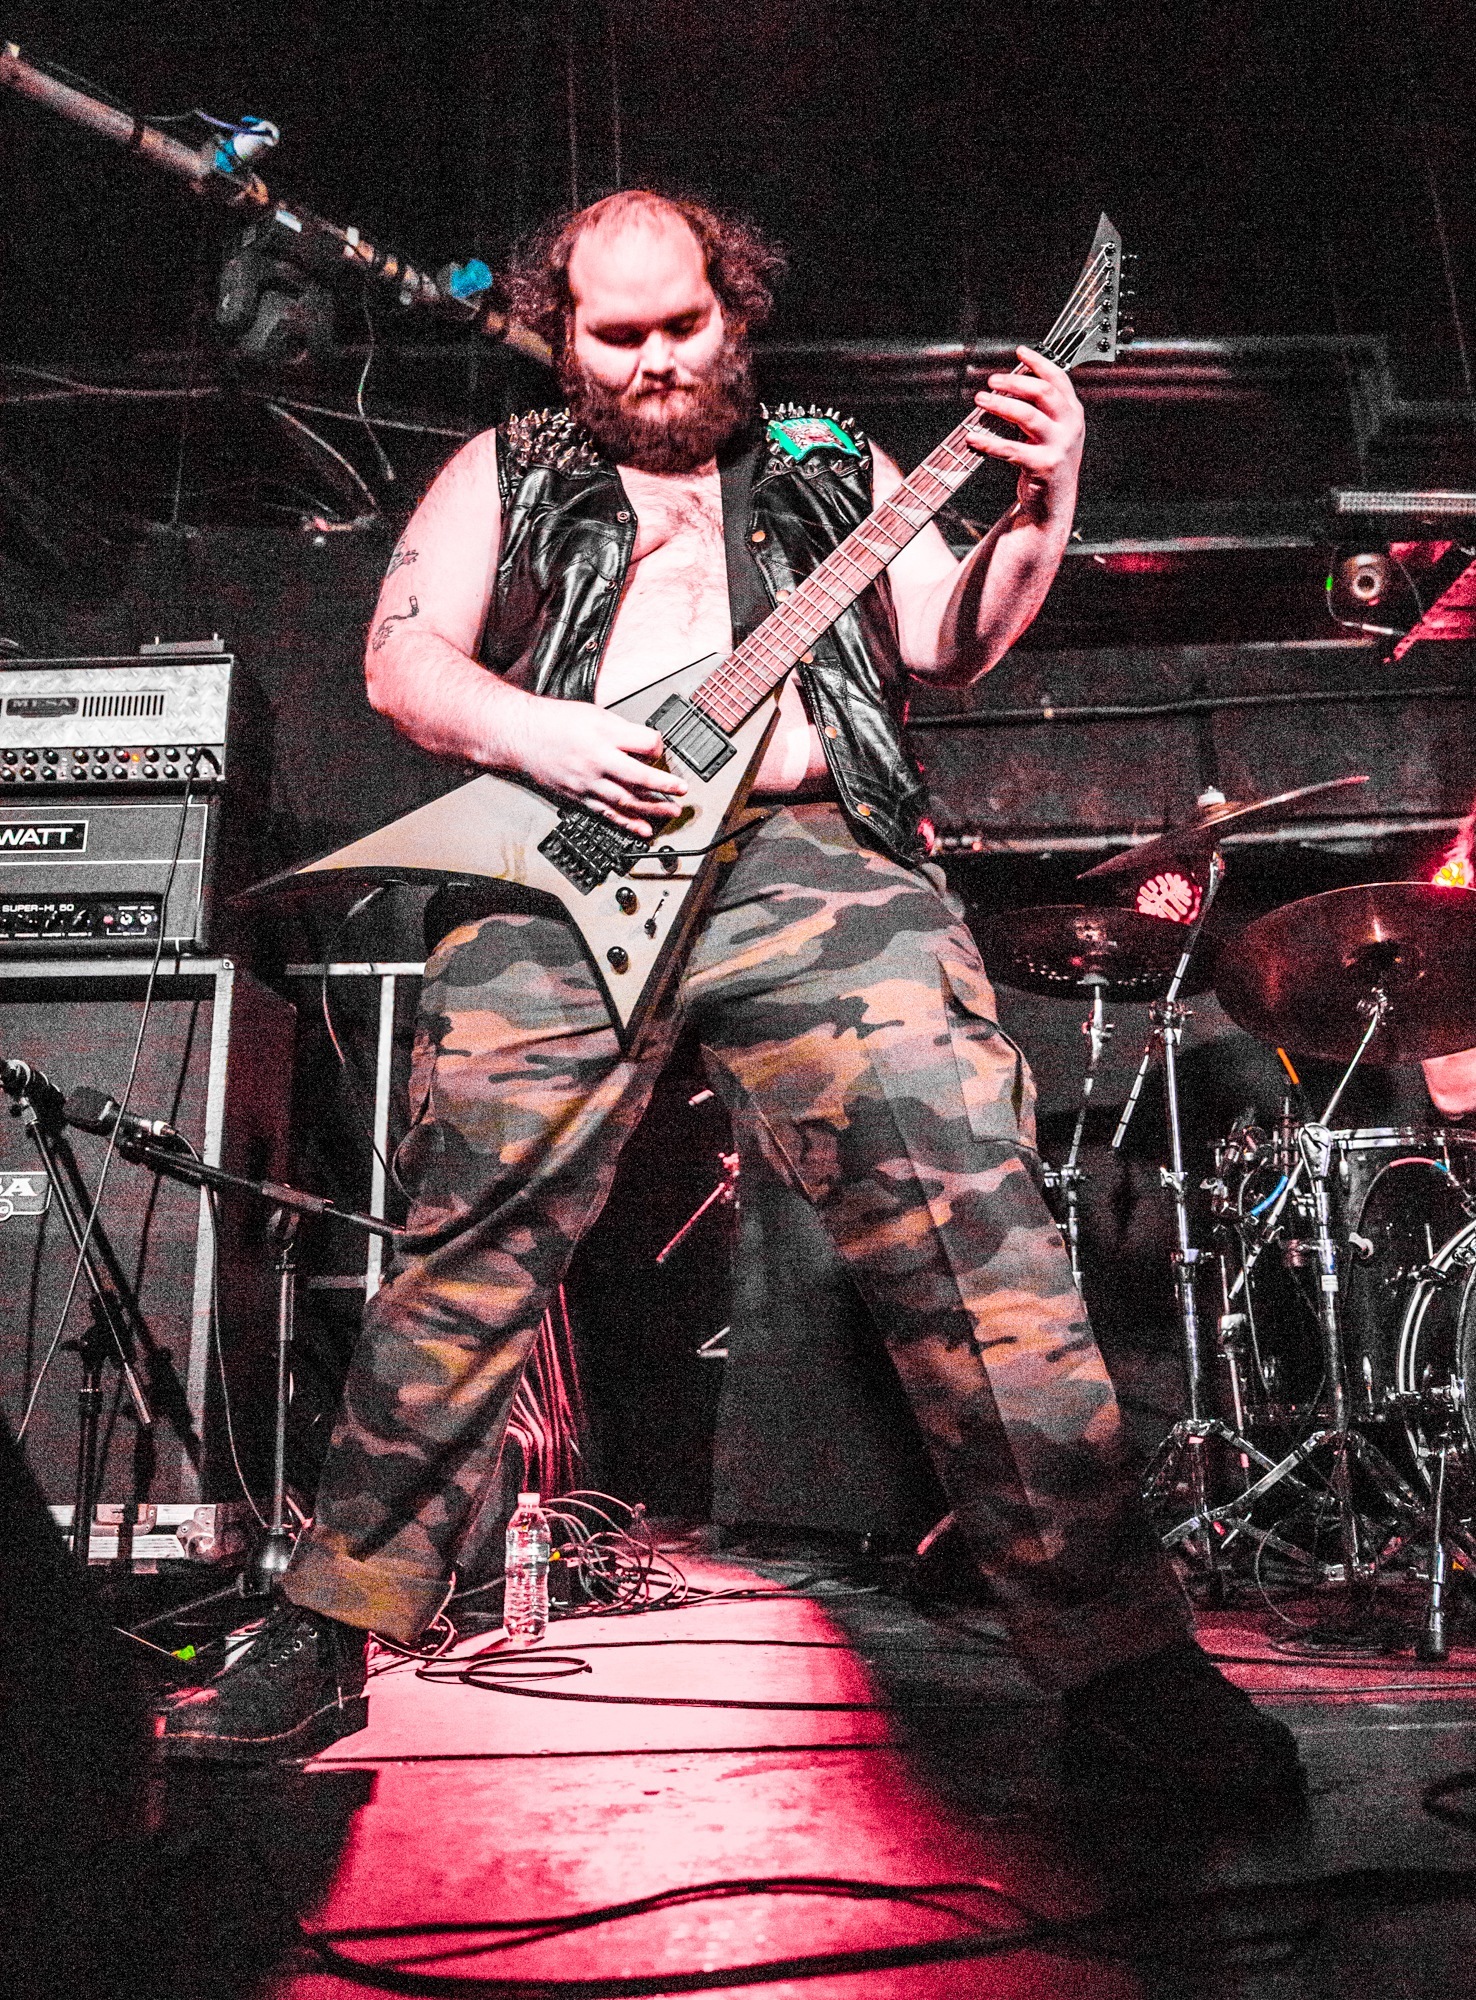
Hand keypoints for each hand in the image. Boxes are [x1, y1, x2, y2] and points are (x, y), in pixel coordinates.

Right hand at [508, 694, 686, 838]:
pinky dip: (627, 823)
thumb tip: (645, 743)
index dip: (657, 747)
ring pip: (626, 800)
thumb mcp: (593, 713)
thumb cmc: (554, 721)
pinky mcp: (578, 797)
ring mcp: (586, 782)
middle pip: (638, 777)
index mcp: (602, 735)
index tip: (661, 750)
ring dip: (652, 808)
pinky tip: (643, 830)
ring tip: (671, 812)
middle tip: (682, 791)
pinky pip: (606, 813)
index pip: (643, 743)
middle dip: (664, 786)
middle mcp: (596, 761)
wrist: (520, 736)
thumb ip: (621, 729)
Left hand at [963, 346, 1083, 521]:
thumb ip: (1039, 408)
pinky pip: (1010, 449)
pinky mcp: (1043, 466)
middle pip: (1043, 392)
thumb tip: (1007, 383)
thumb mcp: (1051, 431)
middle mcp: (1070, 426)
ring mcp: (1059, 446)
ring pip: (1027, 416)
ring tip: (980, 400)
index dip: (1039, 362)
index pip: (1059, 379)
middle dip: (1015, 382)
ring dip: (1000, 404)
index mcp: (1073, 413)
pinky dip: (988, 442)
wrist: (1053, 504)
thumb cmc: (1046, 462)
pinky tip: (972, 437)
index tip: (1020, 351)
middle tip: (991, 380)